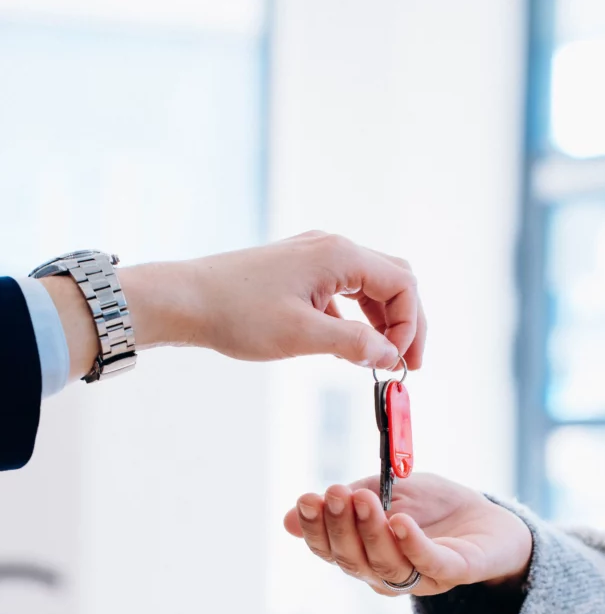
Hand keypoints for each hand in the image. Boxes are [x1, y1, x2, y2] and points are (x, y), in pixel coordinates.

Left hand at [118, 231, 423, 367]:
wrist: (185, 300)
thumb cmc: (237, 314)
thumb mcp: (300, 336)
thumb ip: (352, 345)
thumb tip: (390, 357)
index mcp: (339, 255)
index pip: (402, 284)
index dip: (410, 326)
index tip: (400, 363)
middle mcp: (332, 249)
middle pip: (393, 280)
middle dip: (405, 322)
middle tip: (405, 364)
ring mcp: (315, 257)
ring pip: (370, 286)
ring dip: (382, 322)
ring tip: (380, 360)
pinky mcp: (300, 271)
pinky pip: (345, 292)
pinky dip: (356, 319)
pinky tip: (348, 348)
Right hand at [284, 473, 532, 596]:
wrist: (494, 520)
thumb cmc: (436, 508)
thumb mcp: (387, 492)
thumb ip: (348, 503)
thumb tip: (287, 520)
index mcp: (365, 555)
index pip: (330, 550)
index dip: (315, 529)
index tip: (307, 499)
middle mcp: (387, 574)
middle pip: (353, 561)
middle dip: (340, 526)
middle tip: (334, 493)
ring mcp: (421, 578)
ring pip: (385, 565)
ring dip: (370, 532)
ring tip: (363, 499)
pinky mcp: (455, 572)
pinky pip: (429, 564)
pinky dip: (412, 544)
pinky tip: (400, 521)